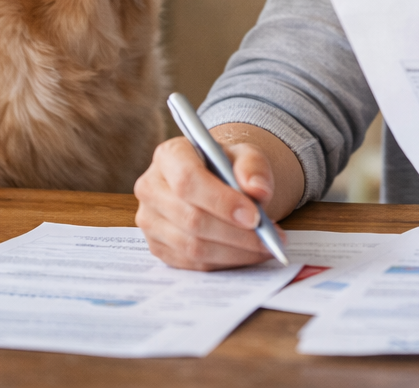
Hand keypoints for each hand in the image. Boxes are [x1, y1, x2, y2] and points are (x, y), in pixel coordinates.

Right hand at [134, 136, 280, 270]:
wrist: (215, 181)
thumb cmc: (227, 166)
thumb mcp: (245, 155)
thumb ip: (254, 166)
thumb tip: (259, 190)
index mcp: (169, 156)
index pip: (188, 180)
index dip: (221, 201)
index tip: (254, 217)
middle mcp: (151, 188)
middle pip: (191, 219)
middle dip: (235, 234)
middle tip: (268, 238)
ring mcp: (150, 220)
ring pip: (192, 247)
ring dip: (235, 252)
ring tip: (265, 247)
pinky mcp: (157, 246)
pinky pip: (192, 264)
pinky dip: (225, 262)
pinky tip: (248, 254)